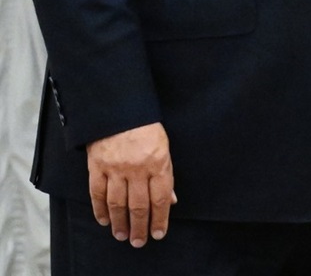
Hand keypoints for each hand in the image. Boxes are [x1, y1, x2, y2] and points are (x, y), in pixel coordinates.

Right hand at [86, 122, 175, 246]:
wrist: (119, 109)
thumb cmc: (146, 128)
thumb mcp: (164, 148)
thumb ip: (166, 175)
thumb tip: (171, 201)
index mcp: (158, 163)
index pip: (160, 198)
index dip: (160, 219)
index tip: (158, 234)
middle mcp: (137, 168)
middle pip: (139, 205)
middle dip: (140, 227)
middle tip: (139, 241)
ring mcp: (115, 168)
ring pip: (117, 203)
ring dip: (119, 223)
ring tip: (122, 235)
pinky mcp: (97, 167)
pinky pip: (97, 194)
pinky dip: (100, 209)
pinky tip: (104, 220)